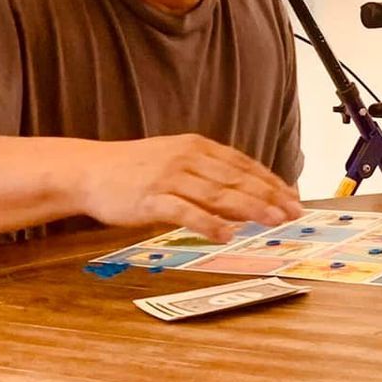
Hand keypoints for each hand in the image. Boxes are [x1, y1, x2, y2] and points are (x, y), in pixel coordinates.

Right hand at [76, 134, 304, 242]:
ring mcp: (168, 178)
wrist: (89, 170)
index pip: (243, 164)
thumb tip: (245, 197)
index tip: (292, 197)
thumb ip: (209, 175)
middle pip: (236, 179)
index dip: (271, 181)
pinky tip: (227, 235)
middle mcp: (186, 158)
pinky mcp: (151, 200)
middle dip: (269, 196)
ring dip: (249, 209)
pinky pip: (185, 212)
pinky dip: (209, 224)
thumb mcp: (176, 161)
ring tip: (273, 221)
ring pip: (217, 194)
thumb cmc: (135, 170)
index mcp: (196, 146)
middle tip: (293, 213)